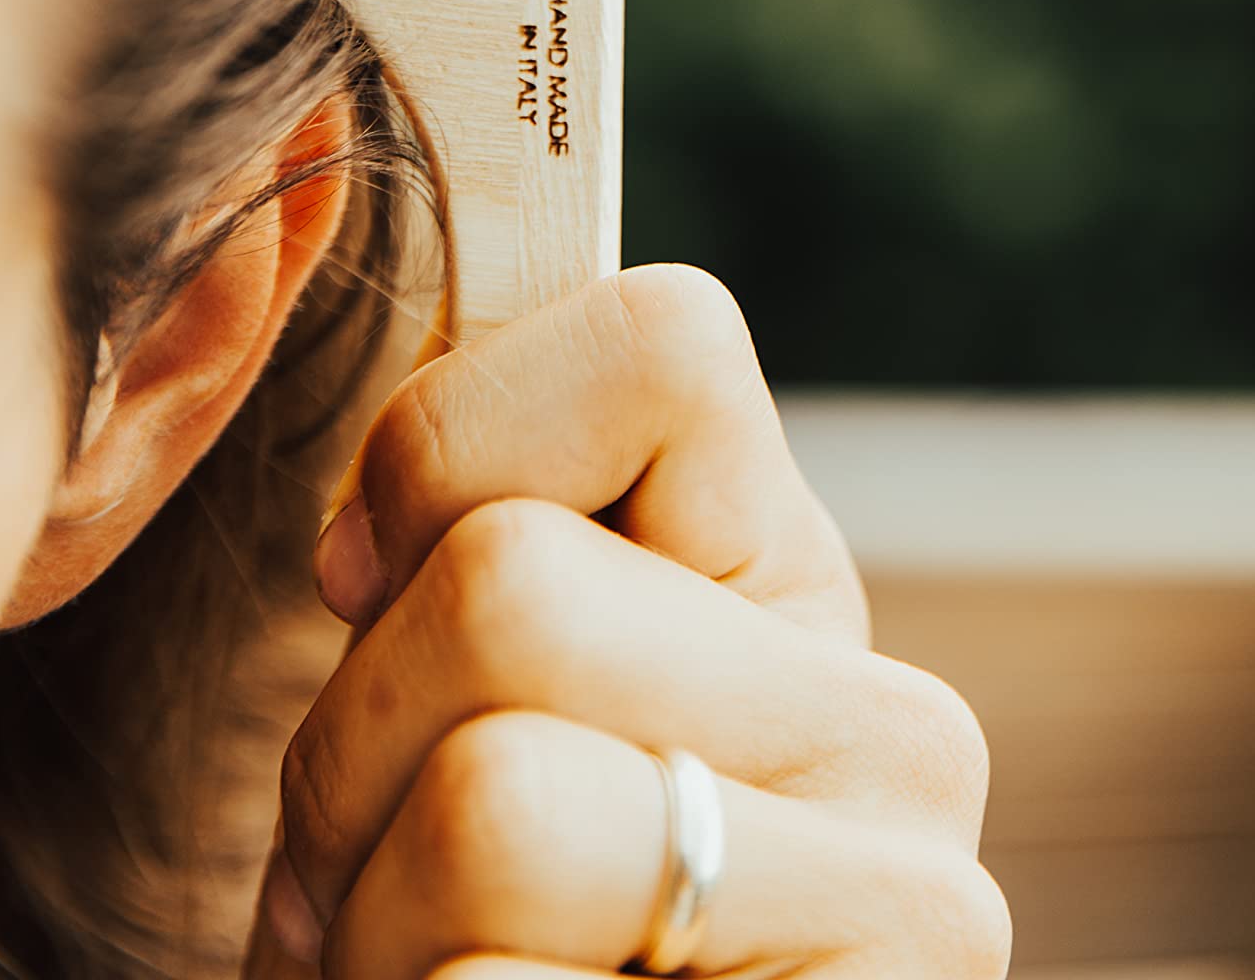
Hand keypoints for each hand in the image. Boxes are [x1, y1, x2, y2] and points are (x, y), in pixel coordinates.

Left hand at [249, 264, 1009, 978]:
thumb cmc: (503, 937)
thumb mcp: (503, 712)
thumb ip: (475, 573)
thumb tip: (354, 547)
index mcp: (800, 588)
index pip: (661, 338)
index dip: (447, 444)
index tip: (374, 585)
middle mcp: (900, 731)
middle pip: (505, 584)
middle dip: (346, 747)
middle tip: (368, 877)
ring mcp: (908, 921)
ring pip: (494, 800)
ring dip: (373, 926)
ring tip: (426, 976)